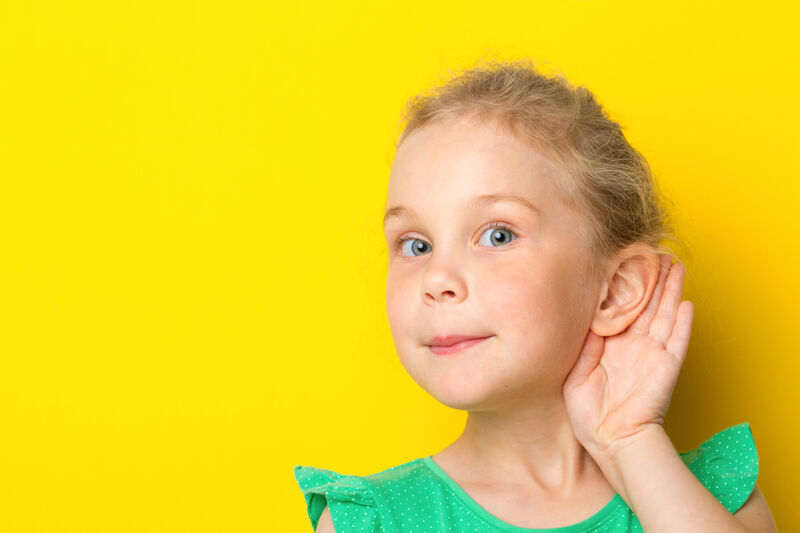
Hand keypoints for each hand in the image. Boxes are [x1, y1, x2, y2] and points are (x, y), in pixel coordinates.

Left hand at [563, 254, 693, 459]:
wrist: (609, 440)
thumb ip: (584, 346)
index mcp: (612, 346)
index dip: (627, 285)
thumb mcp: (576, 374)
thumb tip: (586, 318)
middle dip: (654, 278)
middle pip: (647, 304)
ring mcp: (652, 355)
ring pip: (664, 315)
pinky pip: (677, 341)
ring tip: (676, 266)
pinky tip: (687, 303)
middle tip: (658, 251)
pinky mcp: (666, 368)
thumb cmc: (589, 413)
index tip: (628, 261)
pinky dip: (682, 323)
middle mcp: (634, 346)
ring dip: (671, 290)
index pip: (622, 308)